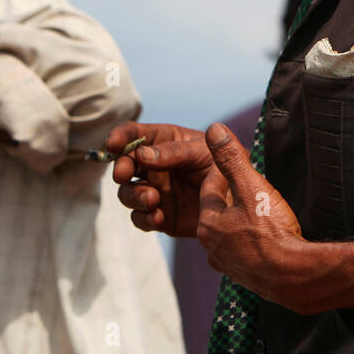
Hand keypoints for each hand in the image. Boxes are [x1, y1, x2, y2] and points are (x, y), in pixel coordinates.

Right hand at [106, 121, 214, 237]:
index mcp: (163, 143)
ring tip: (152, 199)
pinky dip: (144, 218)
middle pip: (124, 165)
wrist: (241, 202)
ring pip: (128, 194)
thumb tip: (142, 154)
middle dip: (121, 169)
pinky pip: (141, 218)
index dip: (120, 136)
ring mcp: (155, 191)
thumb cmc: (224, 166)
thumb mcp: (204, 152)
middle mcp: (154, 166)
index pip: (135, 134)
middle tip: (124, 174)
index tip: (112, 144)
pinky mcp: (160, 215)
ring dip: (134, 196)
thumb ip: (175, 151)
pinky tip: (158, 216)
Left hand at [197, 123, 308, 309]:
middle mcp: (212, 247)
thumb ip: (231, 158)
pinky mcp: (246, 277)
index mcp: (208, 224)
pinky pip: (244, 250)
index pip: (210, 188)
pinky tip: (266, 237)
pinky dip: (252, 240)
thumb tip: (213, 130)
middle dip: (233, 196)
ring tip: (260, 210)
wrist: (295, 277)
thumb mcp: (252, 186)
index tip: (240, 162)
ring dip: (242, 220)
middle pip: (219, 211)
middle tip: (251, 184)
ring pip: (231, 232)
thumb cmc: (272, 231)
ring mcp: (228, 265)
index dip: (226, 171)